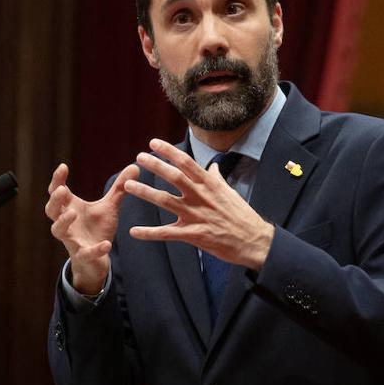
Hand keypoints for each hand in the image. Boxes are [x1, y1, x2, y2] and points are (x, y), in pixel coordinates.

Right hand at [45, 162, 138, 295]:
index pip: (57, 192)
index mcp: (70, 208)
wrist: (97, 259)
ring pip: (58, 230)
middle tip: (62, 189)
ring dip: (63, 222)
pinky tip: (107, 245)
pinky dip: (95, 249)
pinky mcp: (83, 256)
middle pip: (51, 210)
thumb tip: (135, 166)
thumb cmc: (97, 229)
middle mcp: (66, 223)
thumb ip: (119, 188)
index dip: (57, 180)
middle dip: (55, 199)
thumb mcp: (109, 207)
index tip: (63, 166)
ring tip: (73, 213)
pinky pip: (85, 253)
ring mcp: (72, 240)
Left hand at [124, 139, 274, 269]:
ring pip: (165, 201)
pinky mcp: (194, 234)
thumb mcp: (231, 192)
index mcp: (209, 184)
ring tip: (128, 185)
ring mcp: (196, 215)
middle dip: (154, 165)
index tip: (153, 143)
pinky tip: (134, 232)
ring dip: (145, 192)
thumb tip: (213, 166)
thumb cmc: (243, 216)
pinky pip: (167, 233)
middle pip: (173, 177)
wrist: (254, 241)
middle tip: (138, 157)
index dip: (168, 151)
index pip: (186, 162)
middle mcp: (201, 197)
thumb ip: (217, 179)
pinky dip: (149, 233)